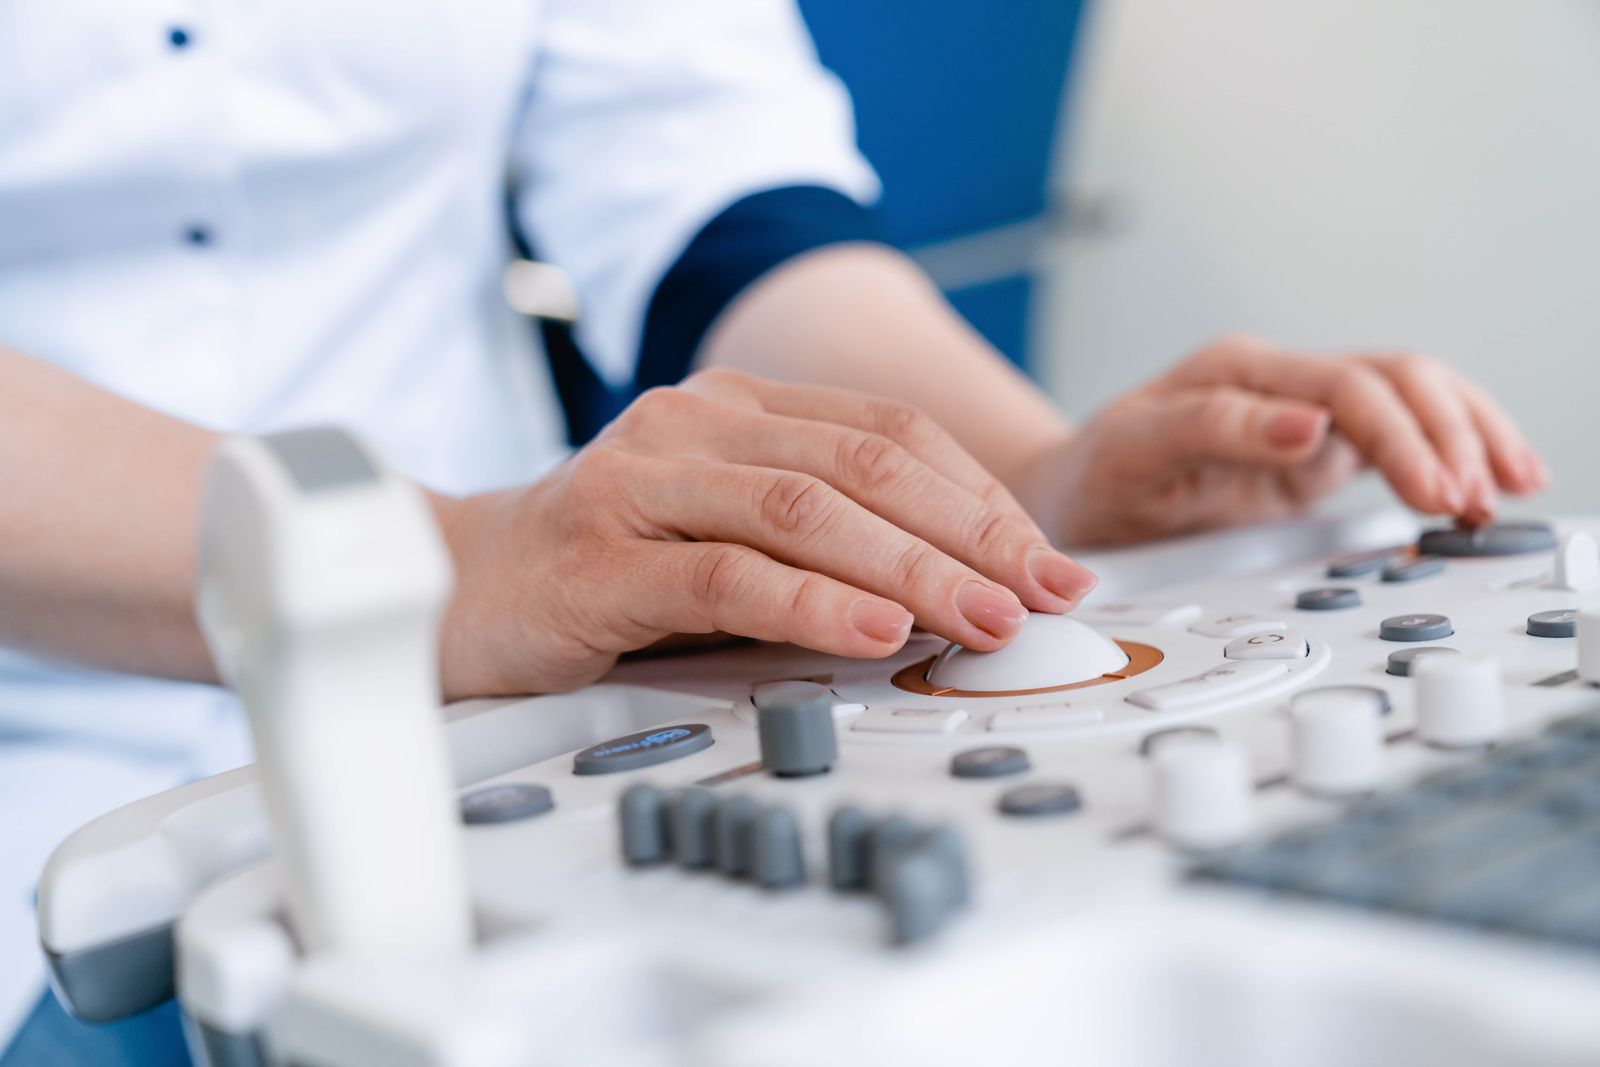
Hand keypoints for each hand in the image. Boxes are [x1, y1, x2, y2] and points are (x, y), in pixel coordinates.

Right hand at [432, 369, 1096, 696]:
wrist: (460, 582)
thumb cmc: (609, 564)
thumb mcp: (728, 533)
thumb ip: (822, 539)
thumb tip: (968, 587)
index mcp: (736, 408)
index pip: (889, 433)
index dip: (981, 498)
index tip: (1048, 562)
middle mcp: (692, 427)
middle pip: (864, 464)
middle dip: (970, 534)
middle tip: (1042, 594)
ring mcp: (641, 483)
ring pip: (803, 509)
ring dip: (911, 567)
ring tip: (982, 617)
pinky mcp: (598, 558)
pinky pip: (723, 575)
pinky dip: (810, 602)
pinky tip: (873, 630)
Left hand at [1019, 335, 1548, 545]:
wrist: (1072, 497)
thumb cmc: (1094, 474)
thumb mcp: (1133, 454)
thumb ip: (1215, 432)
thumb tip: (1309, 427)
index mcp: (1237, 373)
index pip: (1345, 388)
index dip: (1396, 438)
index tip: (1428, 488)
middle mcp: (1279, 384)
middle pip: (1396, 383)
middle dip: (1448, 436)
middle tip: (1473, 501)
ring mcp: (1303, 416)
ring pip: (1412, 398)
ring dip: (1467, 436)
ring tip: (1508, 486)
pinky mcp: (1314, 453)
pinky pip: (1400, 436)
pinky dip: (1448, 452)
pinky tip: (1484, 481)